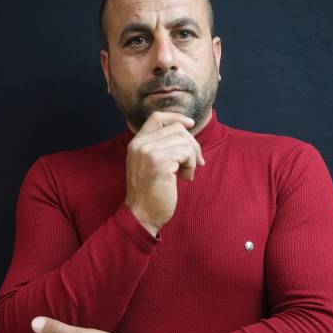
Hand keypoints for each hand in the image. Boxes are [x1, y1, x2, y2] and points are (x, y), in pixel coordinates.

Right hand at [125, 111, 205, 233]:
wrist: (142, 215)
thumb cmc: (150, 193)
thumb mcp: (150, 164)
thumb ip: (161, 147)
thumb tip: (186, 134)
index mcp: (136, 143)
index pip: (157, 117)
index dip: (176, 117)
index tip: (190, 123)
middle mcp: (140, 144)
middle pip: (176, 129)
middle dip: (192, 144)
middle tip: (196, 162)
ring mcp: (148, 152)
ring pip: (183, 140)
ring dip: (192, 157)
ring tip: (186, 174)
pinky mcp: (159, 162)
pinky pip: (186, 152)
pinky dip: (191, 165)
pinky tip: (185, 178)